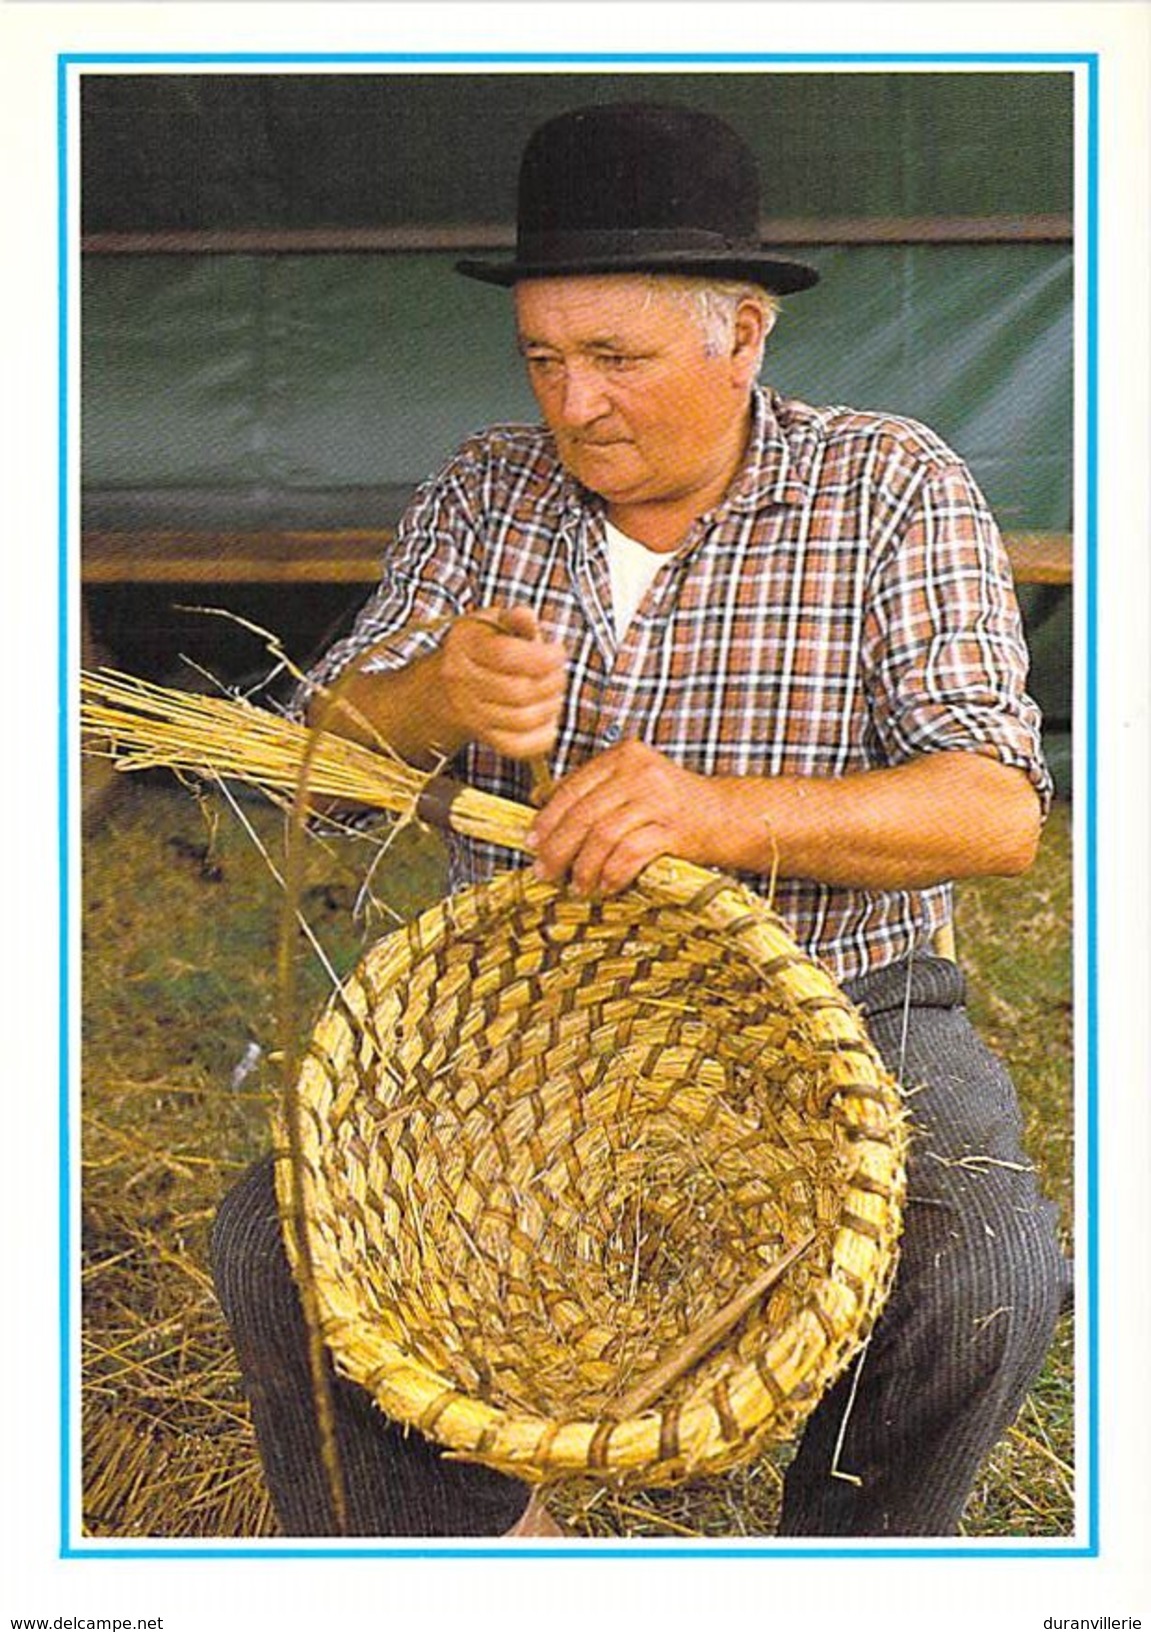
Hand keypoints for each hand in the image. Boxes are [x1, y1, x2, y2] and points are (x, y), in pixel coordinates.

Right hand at [439, 605, 566, 759]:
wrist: (450, 686)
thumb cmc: (483, 647)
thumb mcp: (494, 621)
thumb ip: (515, 619)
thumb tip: (526, 617)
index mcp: (465, 645)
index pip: (506, 655)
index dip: (542, 657)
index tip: (558, 652)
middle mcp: (462, 681)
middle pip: (518, 691)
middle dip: (552, 682)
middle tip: (559, 674)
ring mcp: (471, 713)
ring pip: (522, 720)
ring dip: (551, 706)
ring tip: (554, 693)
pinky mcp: (485, 738)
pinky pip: (519, 747)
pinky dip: (543, 735)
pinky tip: (548, 717)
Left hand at [528, 740, 713, 895]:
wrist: (729, 816)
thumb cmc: (673, 805)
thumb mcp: (631, 785)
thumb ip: (591, 789)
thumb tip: (538, 802)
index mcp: (623, 756)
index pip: (571, 788)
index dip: (547, 820)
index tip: (531, 844)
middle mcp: (638, 772)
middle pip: (583, 814)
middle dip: (558, 849)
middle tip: (546, 873)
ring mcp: (657, 798)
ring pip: (602, 835)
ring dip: (584, 866)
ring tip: (578, 886)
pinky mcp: (674, 828)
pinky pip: (630, 853)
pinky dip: (613, 873)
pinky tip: (607, 886)